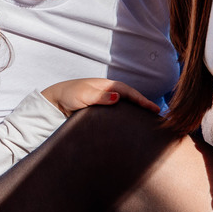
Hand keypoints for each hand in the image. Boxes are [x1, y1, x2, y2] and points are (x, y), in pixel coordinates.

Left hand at [41, 78, 159, 115]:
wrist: (55, 102)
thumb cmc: (68, 95)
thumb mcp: (83, 95)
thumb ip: (99, 96)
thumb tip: (117, 97)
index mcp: (107, 86)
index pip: (129, 92)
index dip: (142, 100)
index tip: (154, 109)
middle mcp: (108, 93)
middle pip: (130, 98)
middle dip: (143, 105)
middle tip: (157, 116)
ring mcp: (105, 102)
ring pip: (125, 106)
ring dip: (136, 111)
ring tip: (148, 122)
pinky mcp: (101, 112)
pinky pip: (117, 113)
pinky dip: (127, 117)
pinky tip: (131, 125)